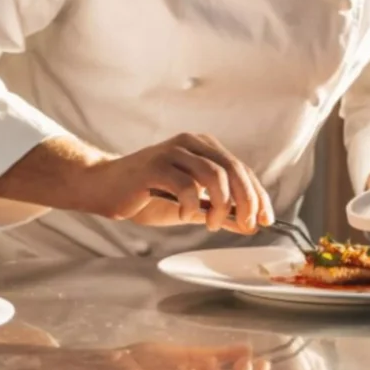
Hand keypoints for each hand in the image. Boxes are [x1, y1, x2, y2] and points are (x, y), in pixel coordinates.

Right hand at [93, 134, 272, 231]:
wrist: (103, 187)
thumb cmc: (145, 195)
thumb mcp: (189, 206)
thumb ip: (217, 212)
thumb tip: (248, 224)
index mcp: (204, 148)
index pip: (242, 170)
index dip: (258, 195)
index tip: (266, 219)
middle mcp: (191, 143)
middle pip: (234, 170)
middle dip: (247, 201)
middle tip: (248, 225)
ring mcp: (173, 152)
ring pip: (215, 176)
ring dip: (221, 205)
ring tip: (212, 225)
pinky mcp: (155, 165)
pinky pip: (186, 185)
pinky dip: (191, 205)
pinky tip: (183, 215)